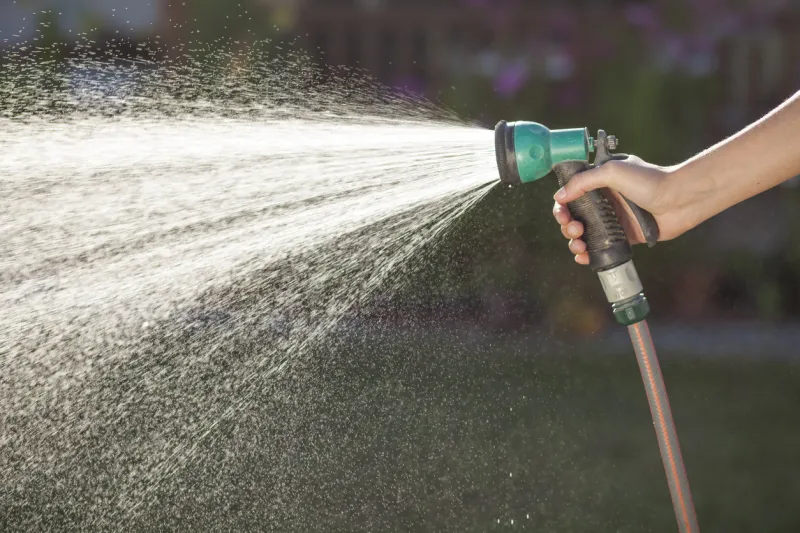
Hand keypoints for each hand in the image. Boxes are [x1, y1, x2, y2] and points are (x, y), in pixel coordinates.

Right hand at [551, 156, 694, 264]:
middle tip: (575, 229)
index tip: (563, 213)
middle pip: (574, 217)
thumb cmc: (650, 181)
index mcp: (599, 183)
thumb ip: (584, 181)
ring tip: (579, 244)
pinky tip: (583, 256)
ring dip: (574, 241)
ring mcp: (613, 220)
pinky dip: (587, 254)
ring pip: (584, 234)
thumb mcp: (613, 171)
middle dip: (567, 225)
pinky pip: (599, 247)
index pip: (571, 195)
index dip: (562, 206)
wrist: (679, 199)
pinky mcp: (623, 237)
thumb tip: (559, 197)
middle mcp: (604, 202)